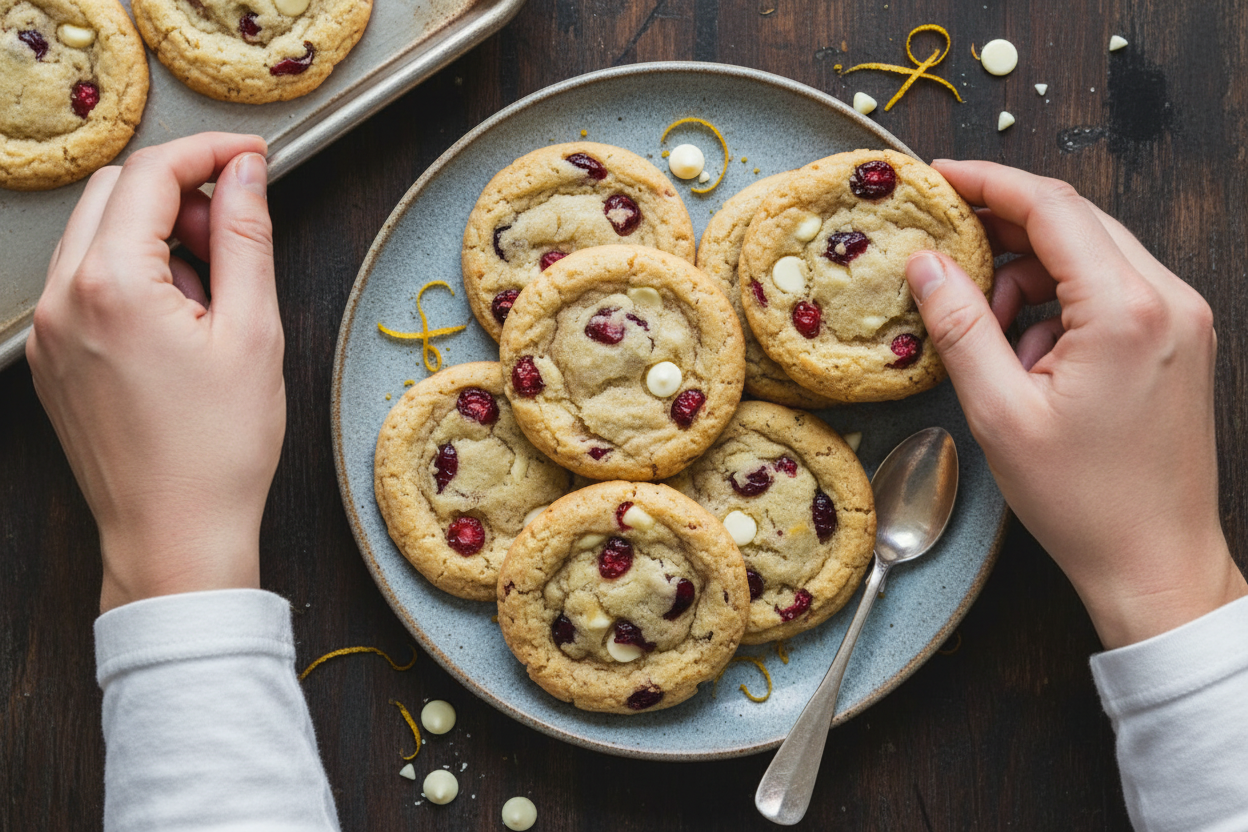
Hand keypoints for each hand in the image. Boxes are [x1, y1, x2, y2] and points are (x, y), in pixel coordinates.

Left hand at [26, 133, 284, 612]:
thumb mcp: (253, 333)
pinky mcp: (53, 359)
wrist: (174, 535)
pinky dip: (132, 274)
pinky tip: (179, 320)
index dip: (208, 152)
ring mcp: (51, 331)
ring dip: (155, 233)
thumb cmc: (219, 450)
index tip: (251, 157)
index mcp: (113, 286)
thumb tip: (245, 174)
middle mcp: (64, 299)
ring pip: (97, 235)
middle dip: (180, 190)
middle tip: (236, 229)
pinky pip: (86, 282)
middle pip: (115, 193)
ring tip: (213, 290)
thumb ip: (245, 239)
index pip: (152, 174)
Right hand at [906, 160, 1246, 648]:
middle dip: (1004, 232)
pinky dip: (1061, 303)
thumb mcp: (1000, 413)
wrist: (1156, 561)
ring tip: (990, 334)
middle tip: (946, 255)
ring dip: (1031, 275)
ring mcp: (1183, 318)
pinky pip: (1112, 289)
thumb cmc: (1083, 501)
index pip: (1051, 208)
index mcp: (1126, 310)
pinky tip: (1032, 354)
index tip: (937, 180)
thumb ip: (960, 326)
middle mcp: (1168, 299)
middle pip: (1075, 222)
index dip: (987, 183)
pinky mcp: (1180, 339)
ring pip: (1093, 254)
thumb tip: (928, 264)